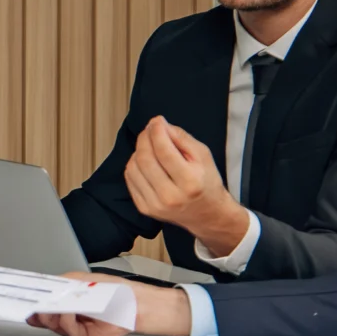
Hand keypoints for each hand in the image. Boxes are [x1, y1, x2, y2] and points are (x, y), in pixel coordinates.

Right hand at [26, 277, 188, 335]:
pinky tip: (72, 311)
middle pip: (41, 317)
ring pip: (52, 324)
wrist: (134, 302)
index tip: (13, 297)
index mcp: (64, 304)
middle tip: (33, 300)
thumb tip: (37, 294)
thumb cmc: (112, 290)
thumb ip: (56, 287)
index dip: (27, 303)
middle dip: (37, 308)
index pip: (39, 306)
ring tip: (62, 302)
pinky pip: (67, 330)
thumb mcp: (78, 280)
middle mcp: (66, 319)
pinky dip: (67, 319)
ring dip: (55, 311)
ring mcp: (74, 330)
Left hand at [123, 117, 248, 255]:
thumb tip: (159, 124)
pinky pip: (130, 179)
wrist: (206, 214)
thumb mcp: (203, 155)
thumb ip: (181, 137)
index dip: (156, 131)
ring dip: (138, 150)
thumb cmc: (205, 181)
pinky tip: (146, 162)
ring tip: (149, 146)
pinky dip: (135, 165)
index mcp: (190, 182)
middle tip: (150, 130)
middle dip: (144, 138)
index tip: (156, 120)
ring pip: (133, 168)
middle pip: (145, 159)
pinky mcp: (145, 208)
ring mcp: (155, 205)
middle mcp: (170, 196)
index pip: (164, 151)